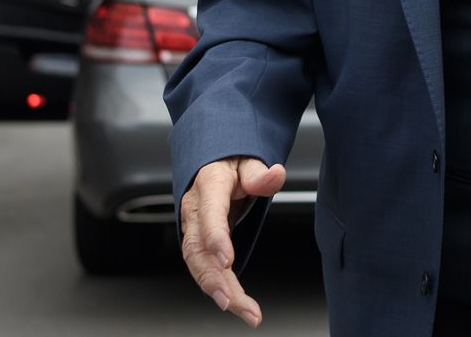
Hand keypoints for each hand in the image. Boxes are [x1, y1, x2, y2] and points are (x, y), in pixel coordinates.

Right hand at [181, 156, 285, 327]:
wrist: (213, 163)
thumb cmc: (231, 161)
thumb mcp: (248, 158)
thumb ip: (259, 172)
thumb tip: (276, 175)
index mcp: (208, 185)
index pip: (209, 212)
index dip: (215, 237)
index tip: (226, 260)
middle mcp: (195, 210)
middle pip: (198, 248)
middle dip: (213, 278)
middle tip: (232, 301)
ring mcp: (195, 227)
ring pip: (198, 264)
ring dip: (218, 290)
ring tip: (244, 311)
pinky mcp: (199, 242)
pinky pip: (204, 267)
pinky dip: (219, 288)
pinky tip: (236, 304)